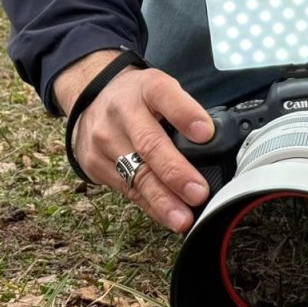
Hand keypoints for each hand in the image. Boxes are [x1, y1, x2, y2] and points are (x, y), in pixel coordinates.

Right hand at [55, 50, 214, 232]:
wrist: (91, 99)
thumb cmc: (138, 98)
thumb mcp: (161, 89)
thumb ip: (185, 111)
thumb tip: (217, 144)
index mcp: (147, 88)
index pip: (165, 96)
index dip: (186, 115)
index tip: (205, 133)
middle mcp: (123, 112)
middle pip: (150, 144)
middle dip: (176, 172)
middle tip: (198, 192)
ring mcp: (105, 139)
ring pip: (136, 174)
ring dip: (163, 200)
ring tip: (183, 218)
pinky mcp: (95, 163)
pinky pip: (128, 190)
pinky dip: (152, 206)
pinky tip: (167, 217)